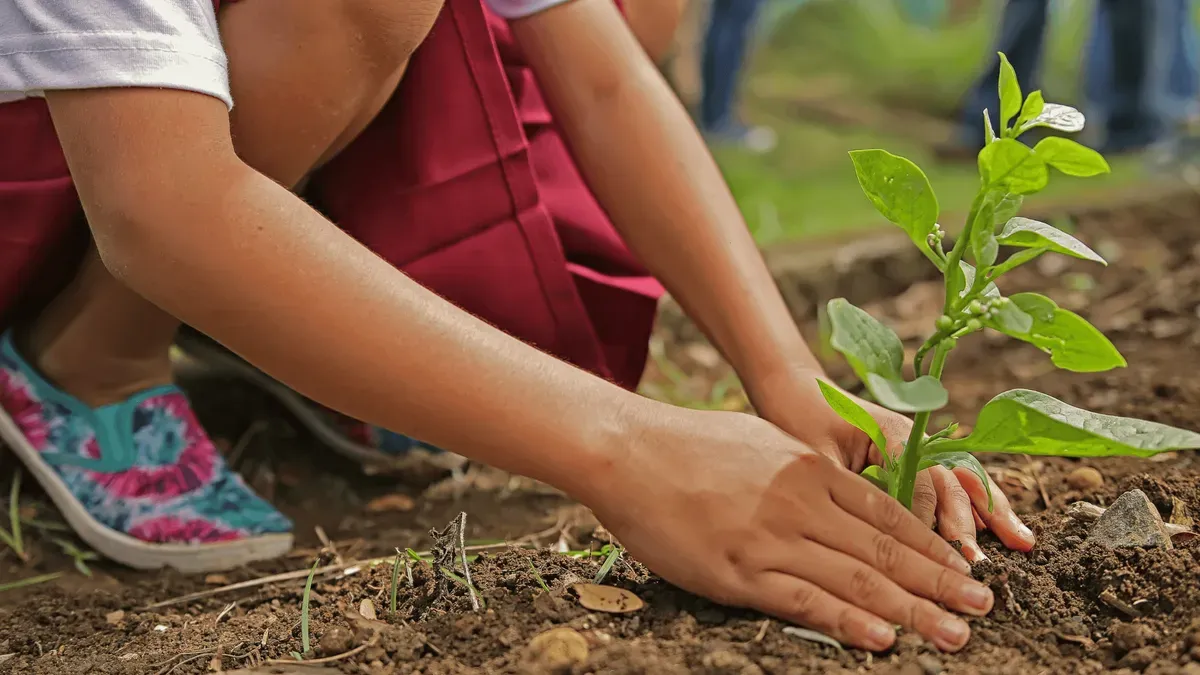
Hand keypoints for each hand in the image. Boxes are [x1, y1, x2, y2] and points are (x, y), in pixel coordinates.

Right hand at [586, 405, 993, 651]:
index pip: (888, 515)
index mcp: (811, 470)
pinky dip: (848, 622)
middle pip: (886, 551)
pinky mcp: (739, 571)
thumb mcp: (763, 443)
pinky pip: (804, 601)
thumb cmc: (690, 444)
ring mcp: (772, 538)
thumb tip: (838, 491)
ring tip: (954, 632)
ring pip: (857, 580)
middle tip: (982, 607)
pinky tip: (883, 639)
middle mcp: (803, 503)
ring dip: (912, 610)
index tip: (964, 568)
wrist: (629, 451)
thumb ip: (805, 472)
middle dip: (940, 582)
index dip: (932, 546)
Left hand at [748, 366, 1034, 561]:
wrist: (795, 388)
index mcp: (891, 433)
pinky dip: (979, 503)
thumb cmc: (798, 420)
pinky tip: (1003, 528)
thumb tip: (867, 534)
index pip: (921, 482)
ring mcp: (920, 445)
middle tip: (978, 564)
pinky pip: (954, 480)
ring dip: (990, 512)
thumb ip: (845, 489)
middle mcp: (914, 438)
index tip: (935, 556)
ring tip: (1021, 543)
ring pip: (963, 480)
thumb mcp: (815, 456)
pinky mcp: (916, 456)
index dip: (929, 521)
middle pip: (951, 481)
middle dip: (969, 523)